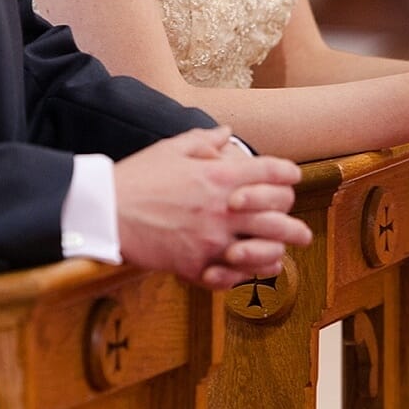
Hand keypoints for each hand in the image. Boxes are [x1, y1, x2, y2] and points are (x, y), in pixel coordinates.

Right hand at [113, 127, 311, 289]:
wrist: (106, 211)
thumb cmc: (137, 177)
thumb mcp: (171, 149)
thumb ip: (204, 140)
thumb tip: (226, 133)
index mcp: (219, 176)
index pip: (270, 173)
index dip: (286, 174)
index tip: (293, 178)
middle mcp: (222, 208)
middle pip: (276, 217)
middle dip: (294, 224)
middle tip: (302, 231)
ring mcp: (212, 239)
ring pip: (263, 250)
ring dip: (277, 252)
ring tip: (283, 254)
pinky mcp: (196, 265)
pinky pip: (233, 275)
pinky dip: (245, 274)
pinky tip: (250, 271)